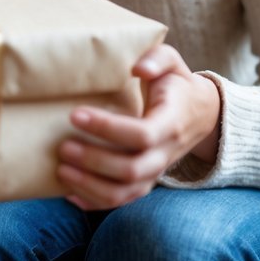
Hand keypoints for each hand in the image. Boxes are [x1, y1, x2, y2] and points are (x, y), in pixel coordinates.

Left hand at [56, 43, 220, 210]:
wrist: (198, 114)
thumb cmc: (176, 83)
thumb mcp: (171, 62)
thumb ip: (157, 58)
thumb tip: (138, 68)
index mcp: (170, 123)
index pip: (141, 134)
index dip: (107, 128)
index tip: (75, 114)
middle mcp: (165, 154)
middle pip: (131, 170)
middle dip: (94, 161)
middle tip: (62, 147)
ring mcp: (155, 172)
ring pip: (125, 192)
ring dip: (90, 186)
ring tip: (60, 170)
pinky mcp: (144, 182)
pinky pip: (121, 201)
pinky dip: (94, 202)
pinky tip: (68, 195)